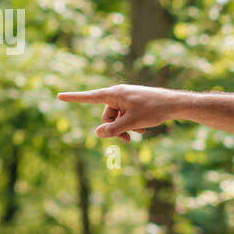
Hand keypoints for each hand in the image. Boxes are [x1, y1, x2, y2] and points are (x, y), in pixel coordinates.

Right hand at [57, 84, 179, 142]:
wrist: (174, 104)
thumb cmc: (153, 110)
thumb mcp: (131, 123)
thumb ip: (113, 130)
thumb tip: (98, 134)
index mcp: (114, 94)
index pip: (89, 97)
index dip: (74, 98)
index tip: (59, 96)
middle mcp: (118, 94)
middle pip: (106, 116)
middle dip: (114, 128)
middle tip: (127, 139)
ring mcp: (127, 98)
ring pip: (116, 118)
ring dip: (124, 128)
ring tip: (138, 134)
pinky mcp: (134, 103)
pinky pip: (125, 116)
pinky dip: (131, 124)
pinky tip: (142, 131)